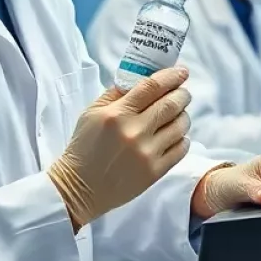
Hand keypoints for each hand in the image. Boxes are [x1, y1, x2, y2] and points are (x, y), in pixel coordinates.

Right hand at [47, 68, 191, 230]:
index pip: (152, 87)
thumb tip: (144, 77)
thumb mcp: (92, 114)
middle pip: (172, 104)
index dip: (172, 76)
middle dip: (182, 95)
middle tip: (181, 94)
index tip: (182, 72)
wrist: (78, 188)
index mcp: (116, 114)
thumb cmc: (85, 148)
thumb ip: (117, 94)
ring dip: (183, 116)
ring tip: (176, 116)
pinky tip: (173, 136)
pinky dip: (182, 138)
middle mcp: (134, 132)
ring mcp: (147, 153)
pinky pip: (182, 148)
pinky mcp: (155, 171)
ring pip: (181, 125)